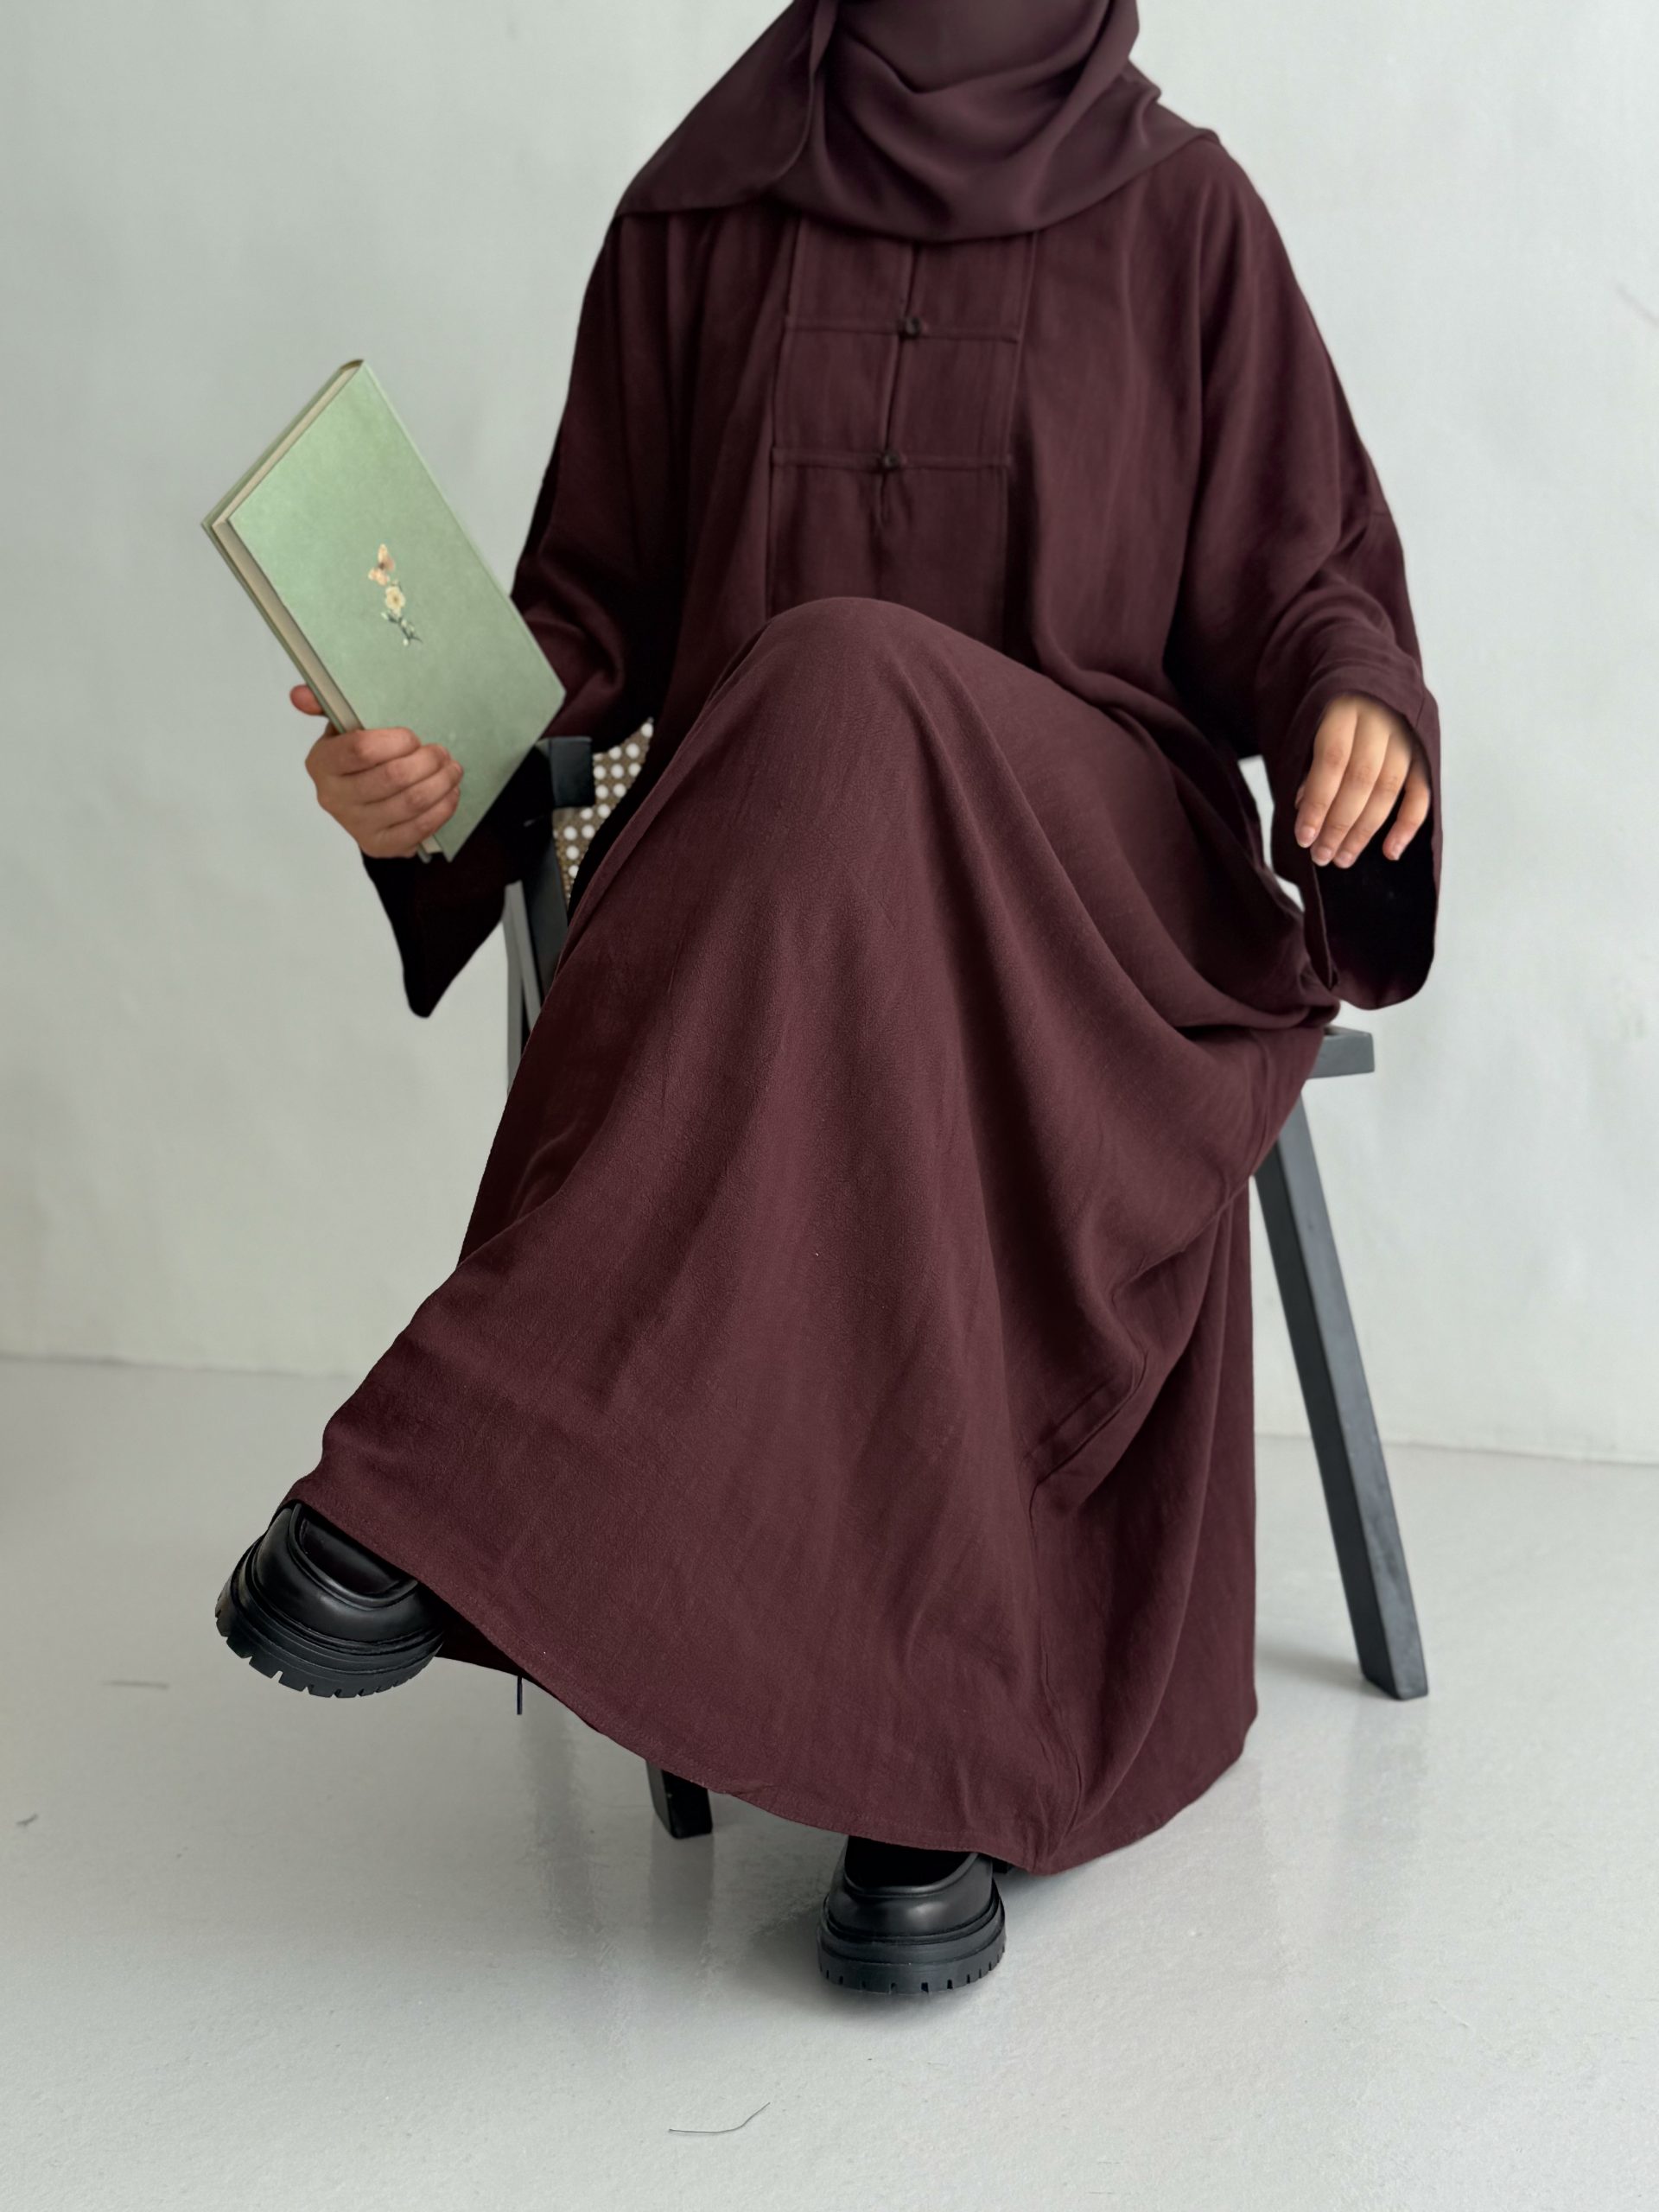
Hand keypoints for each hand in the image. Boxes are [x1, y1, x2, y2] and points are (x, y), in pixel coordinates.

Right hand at [291, 684, 461, 856]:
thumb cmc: (358, 758)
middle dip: (427, 762)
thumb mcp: (342, 727)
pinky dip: (442, 808)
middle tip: (441, 752)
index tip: (413, 737)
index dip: (396, 742)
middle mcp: (333, 797)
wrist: (362, 803)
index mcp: (322, 763)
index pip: (361, 750)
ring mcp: (356, 825)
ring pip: (411, 802)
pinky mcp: (379, 845)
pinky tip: (449, 792)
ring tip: (451, 769)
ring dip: (441, 782)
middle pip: (392, 777)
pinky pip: (420, 828)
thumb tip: (299, 695)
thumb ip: (324, 705)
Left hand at [1294, 692, 1430, 866]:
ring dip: (1365, 830)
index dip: (1318, 803)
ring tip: (1343, 857)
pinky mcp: (1423, 749)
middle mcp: (1381, 718)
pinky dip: (1407, 824)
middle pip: (1362, 779)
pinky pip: (1421, 791)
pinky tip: (1390, 851)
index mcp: (1346, 705)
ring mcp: (1406, 734)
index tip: (1304, 838)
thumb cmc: (1328, 704)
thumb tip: (1306, 810)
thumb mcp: (1310, 721)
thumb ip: (1310, 763)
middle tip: (1322, 856)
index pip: (1333, 761)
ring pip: (1389, 789)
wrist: (1366, 667)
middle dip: (1340, 824)